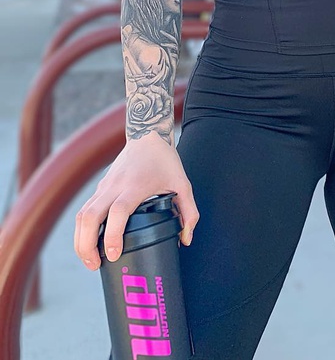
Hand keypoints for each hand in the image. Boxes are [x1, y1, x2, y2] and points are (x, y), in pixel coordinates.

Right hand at [73, 133, 198, 270]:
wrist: (147, 135)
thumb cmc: (165, 160)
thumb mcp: (183, 183)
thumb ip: (189, 212)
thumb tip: (186, 240)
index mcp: (135, 186)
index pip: (118, 212)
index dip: (113, 235)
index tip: (114, 254)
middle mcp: (115, 186)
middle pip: (90, 217)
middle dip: (86, 245)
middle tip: (95, 265)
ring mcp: (104, 186)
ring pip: (82, 215)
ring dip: (80, 240)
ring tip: (90, 260)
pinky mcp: (99, 187)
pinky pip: (84, 210)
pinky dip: (82, 229)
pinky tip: (88, 243)